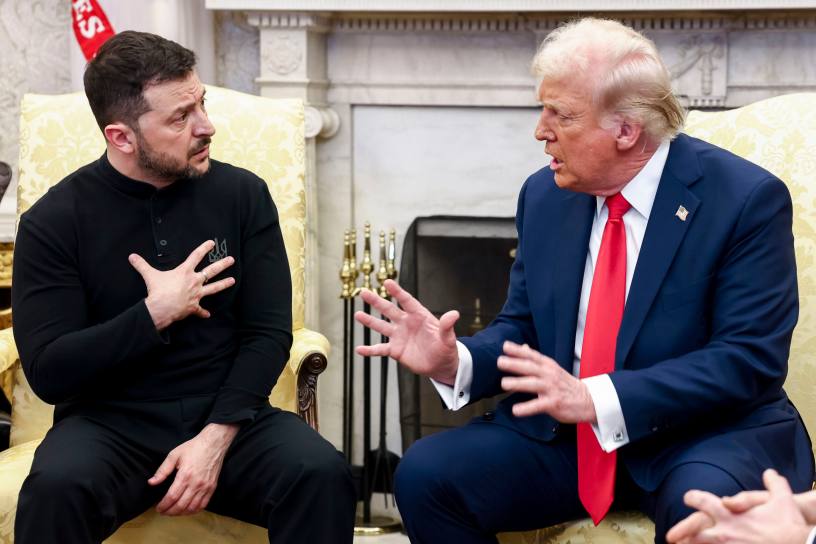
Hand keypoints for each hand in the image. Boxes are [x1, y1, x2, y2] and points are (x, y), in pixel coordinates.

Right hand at [129, 240, 235, 329]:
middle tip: (232, 260)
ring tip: (233, 281)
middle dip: (222, 264)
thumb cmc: (158, 290)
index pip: (196, 256)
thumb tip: (131, 256)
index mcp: (185, 272)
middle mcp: (194, 281)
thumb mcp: (150, 275)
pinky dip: (203, 313)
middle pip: (212, 271)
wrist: (161, 308)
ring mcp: (196, 294)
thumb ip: (141, 265)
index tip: (212, 243)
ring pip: (214, 288)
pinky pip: (200, 310)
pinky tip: (207, 314)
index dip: (204, 248)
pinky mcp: (194, 307)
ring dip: (223, 284)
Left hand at [149, 423, 239, 515]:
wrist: (214, 443)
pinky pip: (203, 505)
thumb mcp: (174, 455)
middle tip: (163, 512)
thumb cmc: (194, 447)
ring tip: (173, 512)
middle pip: (181, 505)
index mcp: (185, 475)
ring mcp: (205, 487)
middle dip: (170, 512)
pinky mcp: (212, 487)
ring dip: (181, 513)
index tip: (158, 508)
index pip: (172, 497)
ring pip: (192, 508)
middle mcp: (196, 483)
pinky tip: (187, 509)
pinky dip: (194, 511)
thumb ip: (162, 470)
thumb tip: (152, 483)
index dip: (163, 506)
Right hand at [355, 279, 459, 384]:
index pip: (406, 301)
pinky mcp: (395, 350)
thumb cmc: (446, 348)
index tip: (387, 282)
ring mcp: (399, 336)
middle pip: (389, 310)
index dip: (397, 291)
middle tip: (364, 292)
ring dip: (369, 321)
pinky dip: (370, 350)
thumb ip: (447, 326)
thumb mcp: (448, 338)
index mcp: (419, 316)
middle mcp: (406, 323)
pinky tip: (359, 349)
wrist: (441, 365)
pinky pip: (380, 349)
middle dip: (376, 301)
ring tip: (357, 315)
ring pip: (381, 326)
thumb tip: (454, 314)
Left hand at [498, 341, 595, 422]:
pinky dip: (527, 408)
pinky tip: (516, 410)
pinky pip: (539, 405)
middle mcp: (549, 375)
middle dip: (515, 364)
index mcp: (548, 366)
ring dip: (518, 383)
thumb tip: (522, 346)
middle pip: (531, 368)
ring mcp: (552, 389)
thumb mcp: (552, 368)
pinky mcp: (554, 403)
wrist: (588, 400)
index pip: (532, 356)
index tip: (505, 346)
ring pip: (533, 384)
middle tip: (500, 362)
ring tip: (504, 384)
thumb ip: (535, 359)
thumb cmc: (565, 384)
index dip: (518, 351)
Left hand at [666, 469, 812, 543]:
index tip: (688, 498)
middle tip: (670, 537)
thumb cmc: (789, 526)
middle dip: (681, 532)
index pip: (703, 502)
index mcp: (730, 514)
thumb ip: (774, 484)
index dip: (693, 498)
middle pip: (695, 531)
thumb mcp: (783, 500)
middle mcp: (725, 532)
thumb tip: (770, 473)